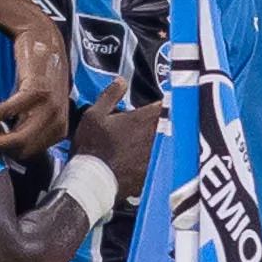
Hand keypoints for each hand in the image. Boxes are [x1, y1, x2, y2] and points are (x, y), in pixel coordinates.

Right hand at [0, 15, 69, 160]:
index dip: (8, 151)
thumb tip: (5, 145)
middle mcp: (57, 120)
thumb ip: (31, 124)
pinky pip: (8, 112)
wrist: (45, 40)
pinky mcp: (36, 92)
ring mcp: (49, 107)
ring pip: (16, 138)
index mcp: (60, 128)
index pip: (30, 153)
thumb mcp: (42, 105)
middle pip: (23, 150)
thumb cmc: (40, 73)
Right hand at [69, 78, 161, 202]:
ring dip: (162, 139)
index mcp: (143, 119)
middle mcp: (154, 136)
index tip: (163, 101)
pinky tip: (145, 160)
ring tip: (150, 141)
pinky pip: (159, 161)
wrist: (93, 181)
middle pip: (169, 124)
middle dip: (165, 120)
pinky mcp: (152, 172)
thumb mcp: (94, 115)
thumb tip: (121, 80)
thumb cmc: (92, 146)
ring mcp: (155, 155)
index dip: (164, 103)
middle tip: (160, 119)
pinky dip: (155, 158)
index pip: (164, 105)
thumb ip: (110, 95)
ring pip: (166, 143)